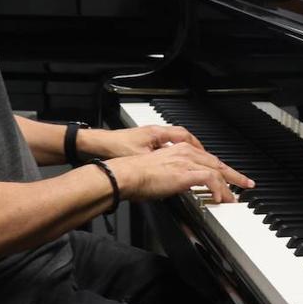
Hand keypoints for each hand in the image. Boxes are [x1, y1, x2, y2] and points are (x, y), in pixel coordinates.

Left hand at [80, 124, 203, 159]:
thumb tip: (174, 171)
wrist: (96, 145)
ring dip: (184, 150)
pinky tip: (171, 164)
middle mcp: (154, 132)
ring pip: (173, 142)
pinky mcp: (141, 144)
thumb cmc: (115, 147)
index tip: (207, 157)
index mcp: (157, 133)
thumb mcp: (142, 157)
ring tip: (192, 162)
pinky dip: (171, 154)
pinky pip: (163, 147)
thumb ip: (160, 163)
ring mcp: (148, 137)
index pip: (185, 136)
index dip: (198, 147)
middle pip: (183, 137)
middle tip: (206, 160)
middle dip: (196, 148)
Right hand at [108, 142, 253, 203]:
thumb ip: (174, 175)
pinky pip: (210, 180)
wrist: (127, 174)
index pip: (207, 159)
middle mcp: (186, 152)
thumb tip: (180, 185)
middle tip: (245, 183)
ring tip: (234, 198)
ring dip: (229, 186)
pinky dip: (218, 189)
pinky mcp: (186, 173)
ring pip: (217, 171)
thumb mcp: (161, 172)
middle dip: (233, 175)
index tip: (229, 177)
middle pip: (217, 163)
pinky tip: (220, 199)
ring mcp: (187, 162)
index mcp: (180, 150)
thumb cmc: (137, 175)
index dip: (220, 169)